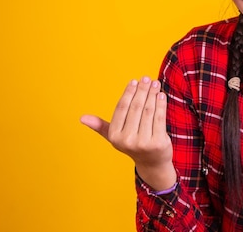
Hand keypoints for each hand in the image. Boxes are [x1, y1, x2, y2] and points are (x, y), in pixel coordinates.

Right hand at [80, 76, 176, 190]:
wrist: (151, 163)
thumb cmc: (132, 144)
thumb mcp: (114, 136)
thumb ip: (100, 126)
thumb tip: (82, 118)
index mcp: (114, 136)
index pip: (121, 108)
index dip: (128, 93)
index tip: (134, 81)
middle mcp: (127, 140)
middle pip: (136, 108)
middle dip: (142, 90)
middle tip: (146, 78)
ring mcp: (143, 142)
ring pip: (148, 111)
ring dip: (152, 94)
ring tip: (155, 83)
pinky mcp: (158, 143)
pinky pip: (159, 118)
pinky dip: (161, 105)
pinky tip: (161, 95)